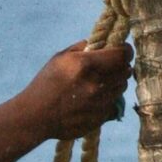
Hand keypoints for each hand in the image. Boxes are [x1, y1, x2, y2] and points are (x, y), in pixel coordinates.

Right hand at [18, 40, 132, 141]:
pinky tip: (93, 99)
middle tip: (111, 66)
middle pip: (125, 71)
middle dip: (121, 66)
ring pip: (121, 88)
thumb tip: (101, 43)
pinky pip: (114, 105)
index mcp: (86, 65)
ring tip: (99, 83)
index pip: (122, 54)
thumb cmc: (46, 84)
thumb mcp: (60, 58)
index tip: (123, 49)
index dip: (126, 50)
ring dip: (115, 83)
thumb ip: (82, 48)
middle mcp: (96, 84)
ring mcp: (99, 103)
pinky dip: (107, 100)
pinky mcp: (100, 118)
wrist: (36, 116)